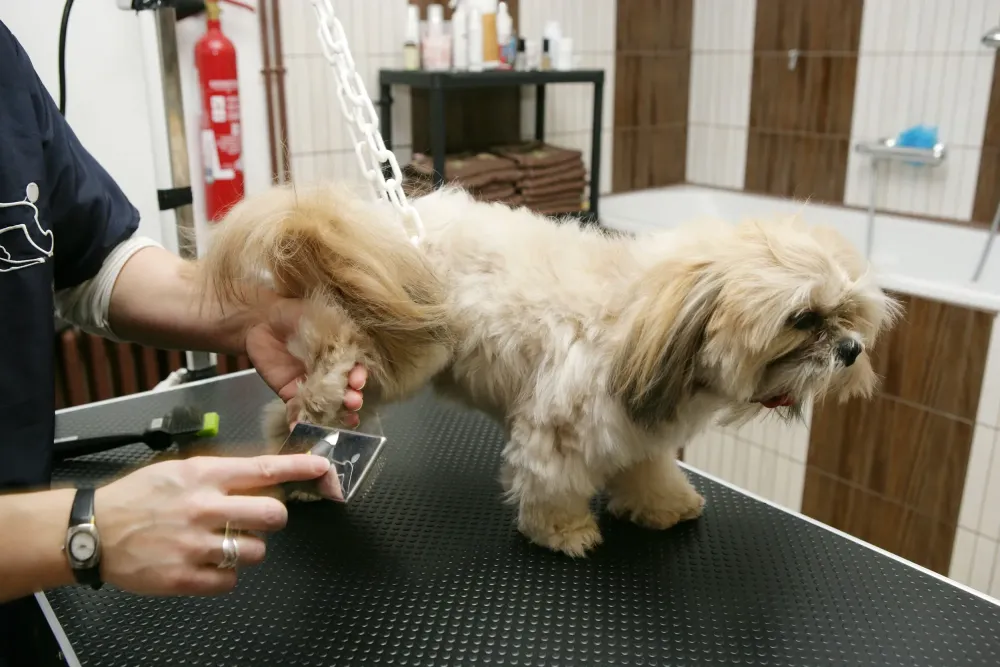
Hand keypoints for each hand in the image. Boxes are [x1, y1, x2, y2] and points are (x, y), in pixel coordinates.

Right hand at [94, 454, 330, 595]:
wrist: (93, 530)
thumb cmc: (139, 497)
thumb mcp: (180, 470)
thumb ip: (222, 475)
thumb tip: (265, 478)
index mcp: (204, 476)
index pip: (264, 470)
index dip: (300, 469)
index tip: (323, 468)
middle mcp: (204, 508)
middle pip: (273, 515)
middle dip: (275, 518)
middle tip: (261, 519)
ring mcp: (195, 545)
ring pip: (257, 551)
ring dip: (249, 548)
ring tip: (224, 542)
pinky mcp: (185, 577)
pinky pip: (231, 581)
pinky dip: (225, 574)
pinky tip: (207, 562)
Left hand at [244, 297, 366, 427]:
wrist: (261, 318)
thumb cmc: (295, 312)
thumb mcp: (322, 316)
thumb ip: (337, 331)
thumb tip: (351, 345)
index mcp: (342, 354)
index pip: (356, 369)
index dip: (359, 376)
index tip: (358, 380)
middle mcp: (331, 373)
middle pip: (346, 391)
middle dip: (353, 398)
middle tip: (353, 402)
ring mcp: (311, 386)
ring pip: (328, 405)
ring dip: (337, 415)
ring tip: (344, 420)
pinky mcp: (291, 394)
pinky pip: (299, 412)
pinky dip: (301, 423)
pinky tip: (304, 431)